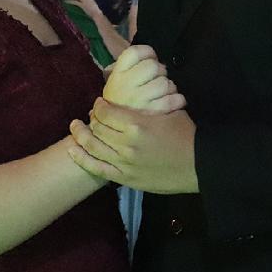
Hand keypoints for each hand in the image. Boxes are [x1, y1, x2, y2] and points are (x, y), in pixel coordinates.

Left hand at [68, 98, 197, 193]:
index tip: (100, 103)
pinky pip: (97, 168)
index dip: (100, 106)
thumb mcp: (170, 112)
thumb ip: (150, 104)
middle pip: (97, 128)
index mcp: (137, 124)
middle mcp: (126, 144)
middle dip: (91, 119)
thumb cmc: (187, 136)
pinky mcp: (125, 179)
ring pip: (93, 147)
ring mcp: (124, 163)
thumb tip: (141, 92)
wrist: (199, 166)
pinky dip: (82, 158)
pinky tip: (72, 150)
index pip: (106, 112)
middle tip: (90, 115)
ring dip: (80, 135)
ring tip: (74, 127)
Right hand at [103, 45, 184, 113]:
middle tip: (155, 80)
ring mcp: (140, 100)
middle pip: (153, 66)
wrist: (116, 130)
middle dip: (159, 72)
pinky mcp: (154, 113)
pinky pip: (174, 99)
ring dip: (168, 87)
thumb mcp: (115, 82)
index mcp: (116, 75)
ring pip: (166, 82)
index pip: (135, 52)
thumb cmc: (121, 102)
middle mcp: (126, 85)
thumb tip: (147, 54)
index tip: (150, 59)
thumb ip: (126, 67)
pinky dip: (177, 99)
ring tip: (162, 94)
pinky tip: (172, 102)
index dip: (147, 53)